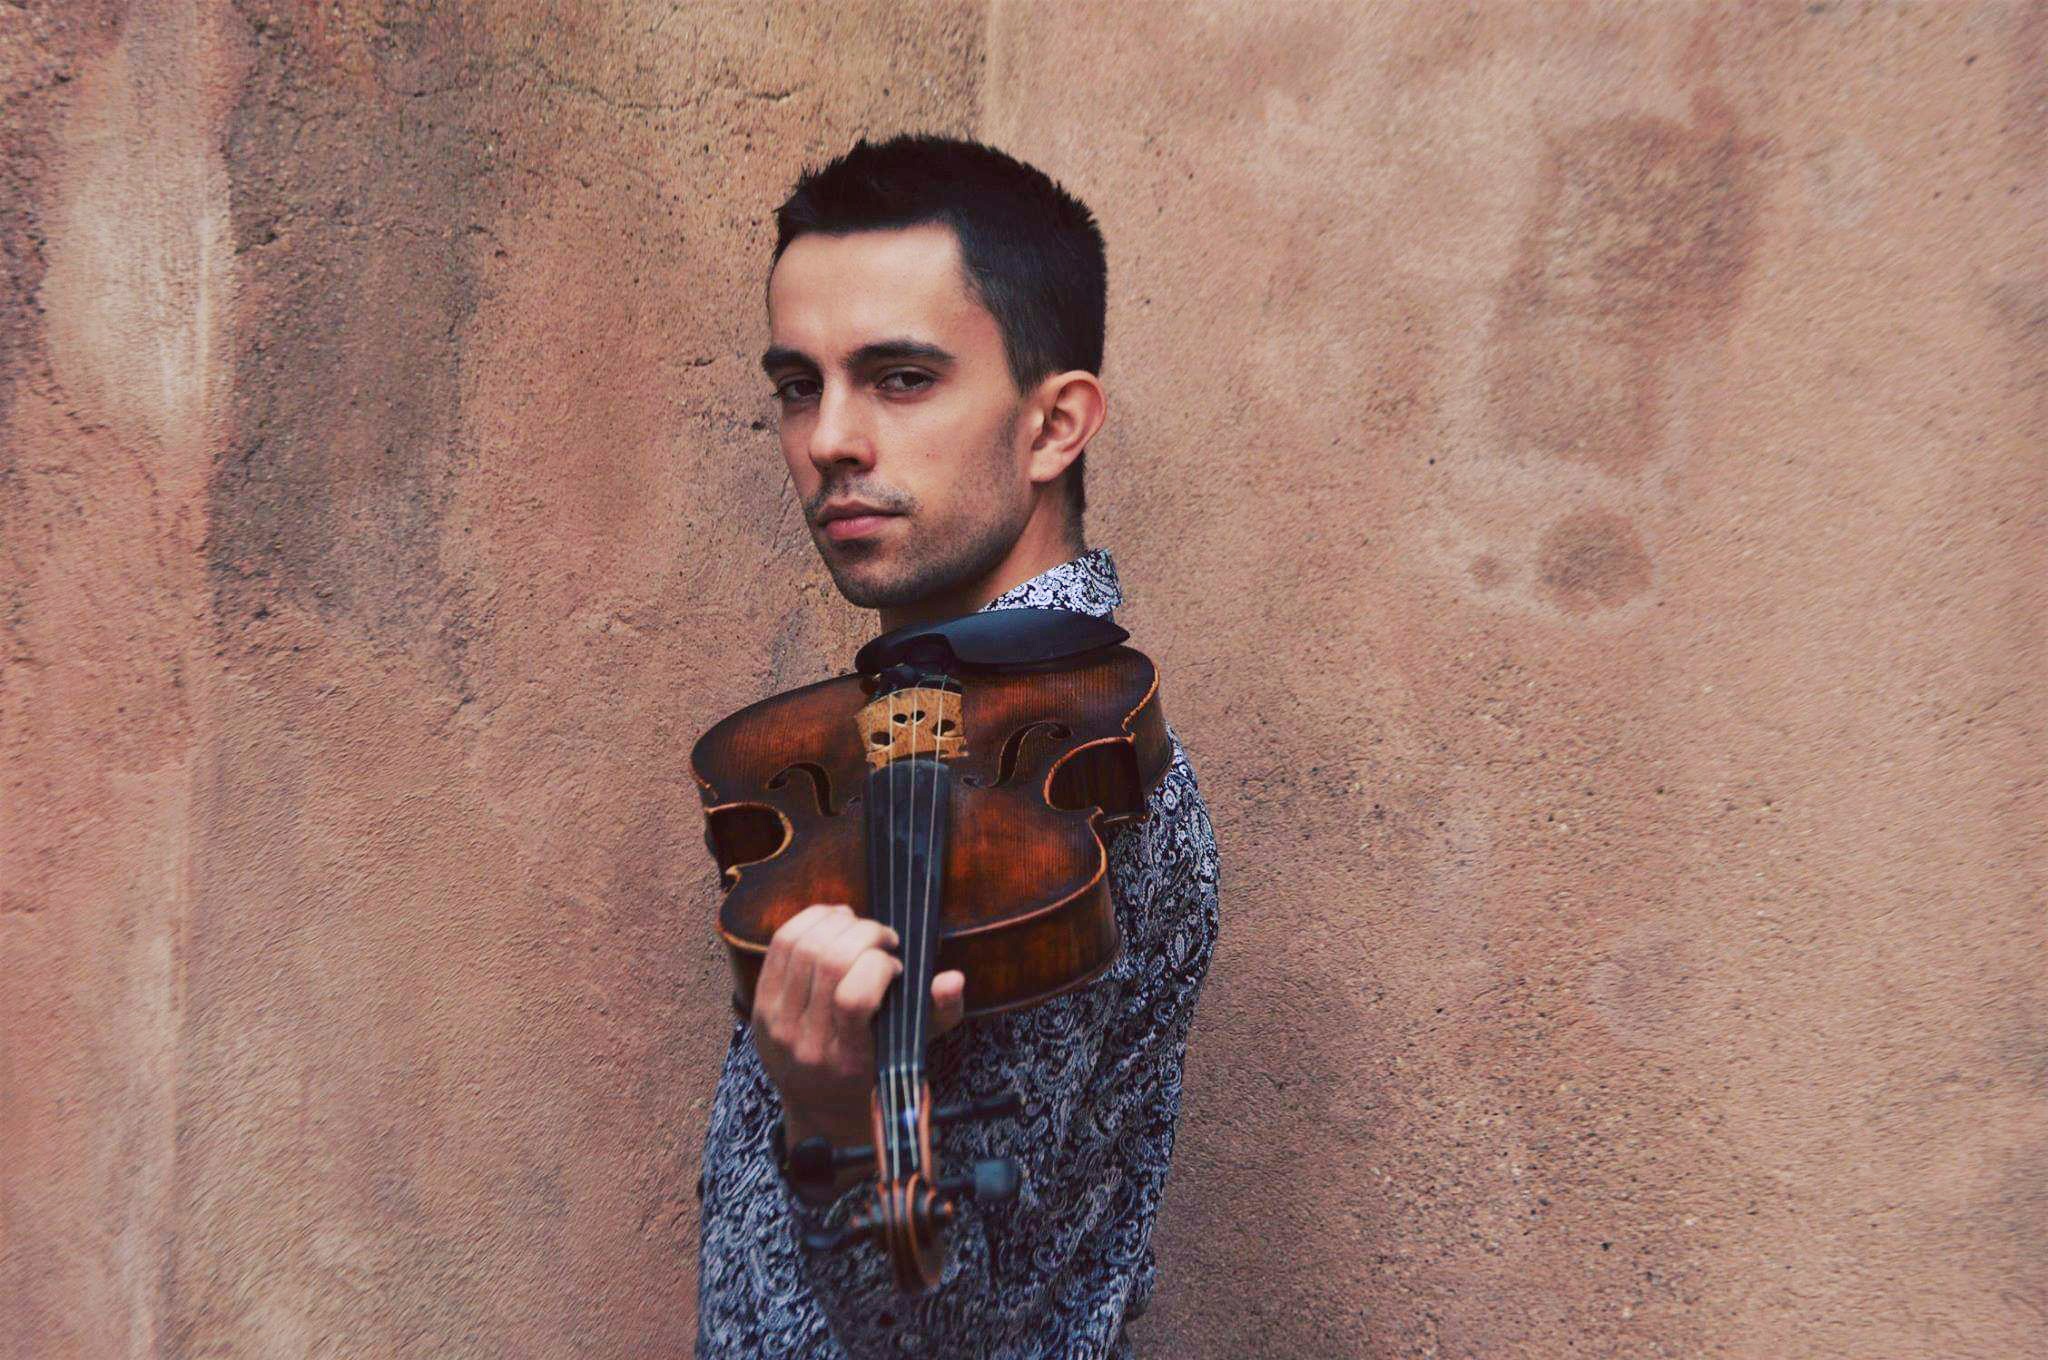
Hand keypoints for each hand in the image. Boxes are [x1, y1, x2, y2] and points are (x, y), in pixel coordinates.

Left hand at [752, 903, 965, 1149]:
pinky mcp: (759, 1003)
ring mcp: (775, 1022)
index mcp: (846, 1058)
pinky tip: (834, 922)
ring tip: (860, 927)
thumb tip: (952, 978)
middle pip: (828, 961)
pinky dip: (810, 921)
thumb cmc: (873, 1071)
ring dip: (837, 923)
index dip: (880, 966)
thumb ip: (940, 1013)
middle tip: (884, 939)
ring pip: (801, 945)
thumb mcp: (913, 1050)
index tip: (896, 967)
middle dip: (864, 934)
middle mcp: (804, 1041)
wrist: (819, 1105)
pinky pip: (780, 945)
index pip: (853, 997)